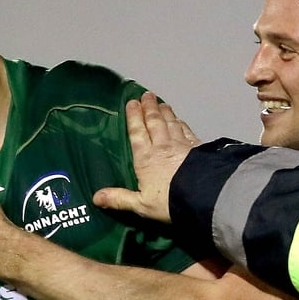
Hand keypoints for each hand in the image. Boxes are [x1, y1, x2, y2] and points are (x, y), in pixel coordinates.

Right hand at [93, 91, 198, 222]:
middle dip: (149, 108)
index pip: (137, 132)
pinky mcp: (197, 147)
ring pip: (171, 123)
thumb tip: (96, 197)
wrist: (202, 196)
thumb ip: (119, 198)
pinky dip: (181, 123)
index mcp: (145, 158)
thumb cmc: (169, 201)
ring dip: (165, 112)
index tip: (131, 103)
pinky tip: (180, 120)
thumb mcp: (141, 204)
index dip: (134, 117)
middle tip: (146, 95)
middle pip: (154, 122)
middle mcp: (162, 146)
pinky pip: (186, 130)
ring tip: (161, 103)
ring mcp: (181, 145)